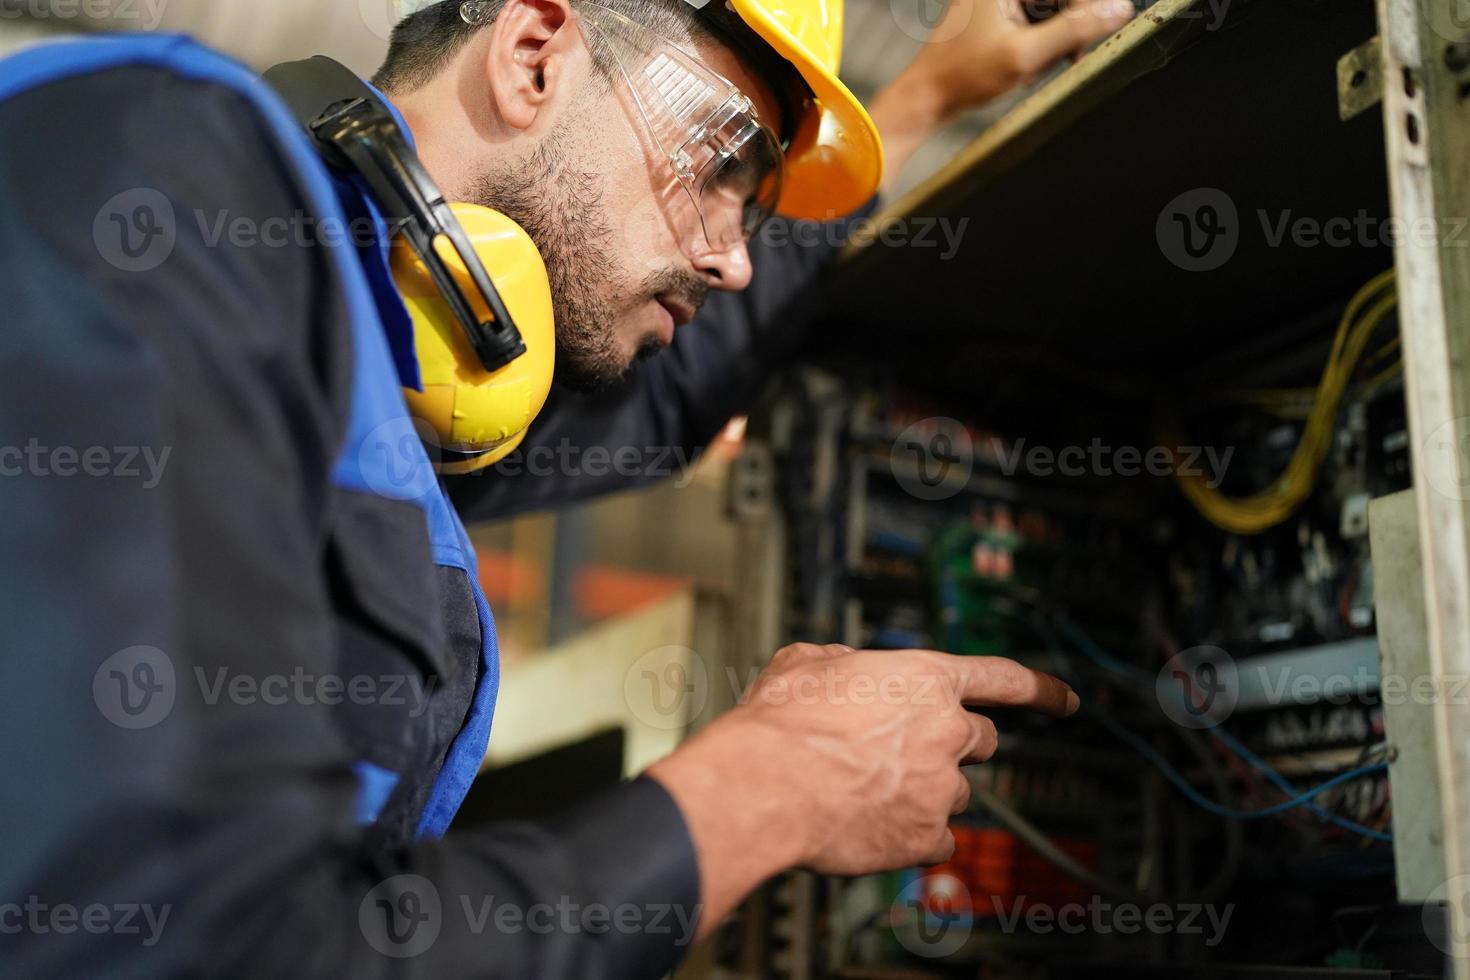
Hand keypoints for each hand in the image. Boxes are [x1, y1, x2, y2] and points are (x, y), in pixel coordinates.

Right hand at [645, 643, 1077, 936]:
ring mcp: (941, 785)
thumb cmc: (780, 724)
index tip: (1066, 698)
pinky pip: (935, 842)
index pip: (1003, 677)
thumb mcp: (805, 662)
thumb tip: (846, 667)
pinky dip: (910, 837)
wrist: (765, 785)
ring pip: (955, 794)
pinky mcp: (926, 837)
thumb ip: (843, 660)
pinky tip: (872, 827)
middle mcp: (946, 729)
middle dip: (955, 747)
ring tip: (866, 792)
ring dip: (924, 793)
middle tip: (909, 754)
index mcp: (925, 677)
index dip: (1040, 688)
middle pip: (982, 741)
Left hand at [870, 0, 1135, 187]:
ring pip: (1051, 13)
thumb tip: (1118, 9)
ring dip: (1053, 43)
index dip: (1088, 7)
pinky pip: (1036, 24)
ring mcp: (999, 2)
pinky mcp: (998, 17)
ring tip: (1034, 69)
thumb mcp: (1025, 54)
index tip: (1104, 25)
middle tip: (1066, 59)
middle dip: (1068, 28)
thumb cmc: (962, 74)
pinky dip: (1038, 48)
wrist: (925, 98)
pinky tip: (1025, 69)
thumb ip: (1075, 29)